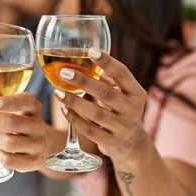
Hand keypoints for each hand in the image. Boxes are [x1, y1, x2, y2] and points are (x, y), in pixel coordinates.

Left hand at [0, 92, 45, 172]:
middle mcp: (38, 126)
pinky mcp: (34, 161)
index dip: (9, 102)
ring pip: (8, 143)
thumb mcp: (14, 110)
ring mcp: (38, 144)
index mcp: (34, 108)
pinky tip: (2, 150)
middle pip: (11, 123)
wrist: (35, 144)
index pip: (26, 101)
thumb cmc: (18, 123)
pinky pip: (9, 160)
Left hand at [54, 48, 148, 164]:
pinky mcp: (111, 143)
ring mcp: (123, 128)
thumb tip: (85, 57)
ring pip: (96, 114)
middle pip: (106, 94)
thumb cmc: (122, 109)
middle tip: (65, 72)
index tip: (91, 51)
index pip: (123, 74)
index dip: (108, 62)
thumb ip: (109, 78)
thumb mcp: (123, 94)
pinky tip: (64, 109)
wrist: (132, 144)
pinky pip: (90, 130)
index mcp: (137, 93)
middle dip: (84, 82)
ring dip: (75, 102)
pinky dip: (75, 119)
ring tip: (58, 92)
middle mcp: (133, 110)